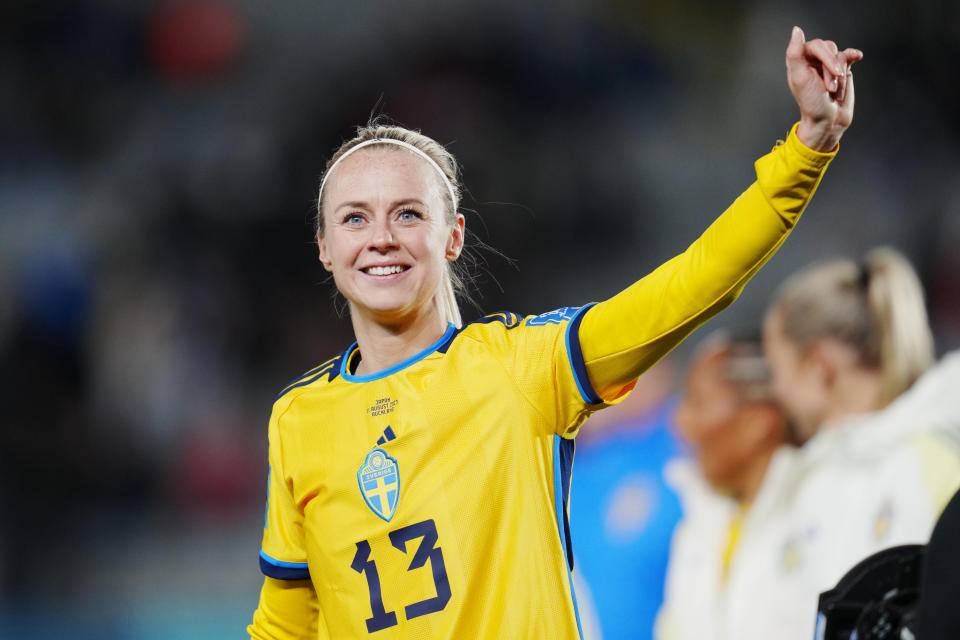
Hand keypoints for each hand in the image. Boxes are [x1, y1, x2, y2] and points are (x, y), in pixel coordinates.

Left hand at [786, 26, 862, 151]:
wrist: (828, 121)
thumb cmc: (812, 103)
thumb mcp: (800, 78)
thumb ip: (795, 53)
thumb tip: (796, 30)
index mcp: (800, 62)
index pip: (815, 45)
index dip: (825, 57)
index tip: (832, 74)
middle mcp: (813, 61)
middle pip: (829, 48)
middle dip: (832, 68)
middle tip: (829, 88)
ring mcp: (827, 65)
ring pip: (839, 55)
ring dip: (839, 72)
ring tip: (833, 89)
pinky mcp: (841, 69)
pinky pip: (848, 55)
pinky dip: (852, 55)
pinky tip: (857, 56)